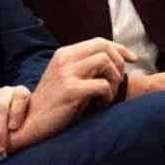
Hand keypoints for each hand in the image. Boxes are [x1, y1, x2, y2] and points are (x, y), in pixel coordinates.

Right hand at [8, 38, 135, 152]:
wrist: (32, 123)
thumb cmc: (55, 104)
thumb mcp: (66, 78)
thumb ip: (84, 67)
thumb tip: (114, 61)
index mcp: (64, 54)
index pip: (99, 41)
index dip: (120, 49)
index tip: (132, 59)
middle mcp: (64, 59)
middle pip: (104, 47)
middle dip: (119, 62)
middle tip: (119, 82)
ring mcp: (66, 73)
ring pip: (105, 61)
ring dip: (115, 78)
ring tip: (108, 95)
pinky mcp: (71, 89)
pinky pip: (103, 85)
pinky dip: (108, 96)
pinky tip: (100, 105)